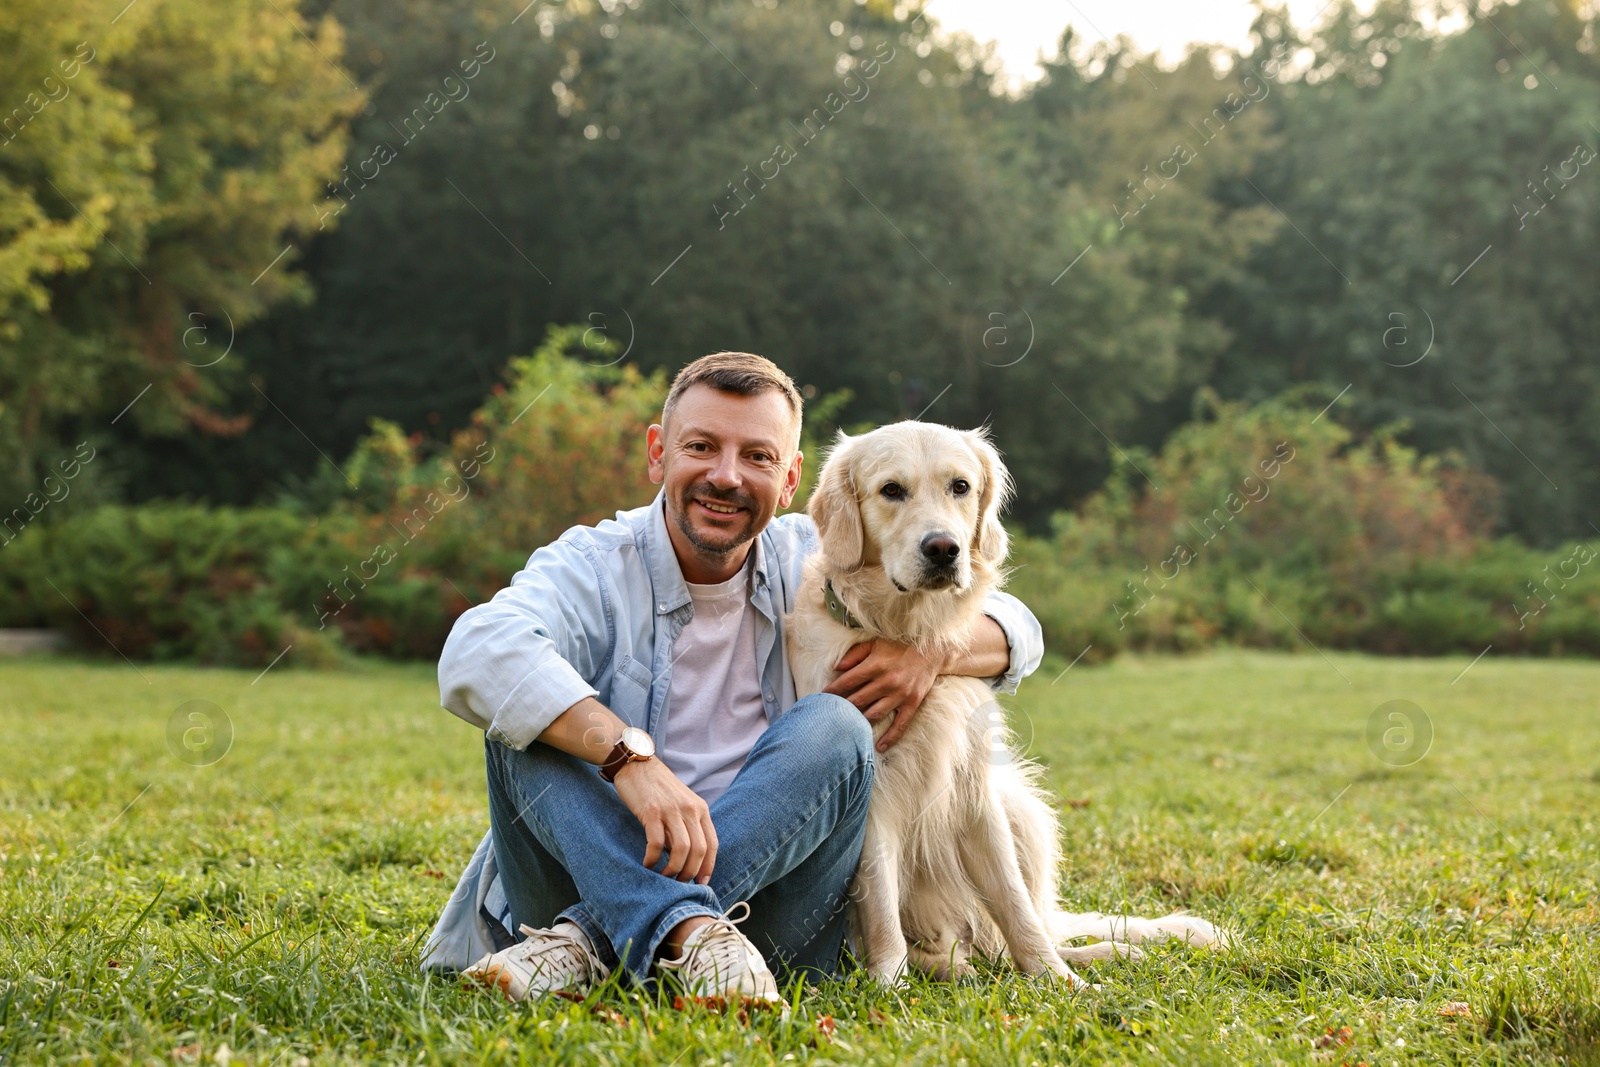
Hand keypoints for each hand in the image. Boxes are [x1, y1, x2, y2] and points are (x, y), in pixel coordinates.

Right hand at [612, 757, 717, 884]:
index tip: (701, 884)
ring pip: (681, 850)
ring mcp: (671, 810)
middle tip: (678, 884)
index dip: (708, 867)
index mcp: (701, 809)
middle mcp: (690, 809)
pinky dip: (653, 859)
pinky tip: (647, 864)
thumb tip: (685, 859)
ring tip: (663, 877)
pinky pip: (657, 843)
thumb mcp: (681, 804)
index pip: (712, 844)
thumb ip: (686, 827)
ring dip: (673, 870)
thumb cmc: (658, 788)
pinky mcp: (651, 811)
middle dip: (690, 873)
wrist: (637, 763)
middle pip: (699, 850)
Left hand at [823, 637, 944, 751]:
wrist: (931, 652)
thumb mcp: (875, 644)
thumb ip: (855, 654)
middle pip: (858, 701)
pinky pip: (900, 725)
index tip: (821, 698)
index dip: (833, 691)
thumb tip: (835, 667)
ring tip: (847, 729)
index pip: (848, 681)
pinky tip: (879, 746)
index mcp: (876, 665)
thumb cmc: (898, 647)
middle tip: (829, 716)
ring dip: (860, 723)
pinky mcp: (912, 704)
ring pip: (875, 714)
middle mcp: (887, 681)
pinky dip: (890, 737)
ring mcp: (900, 695)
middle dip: (841, 709)